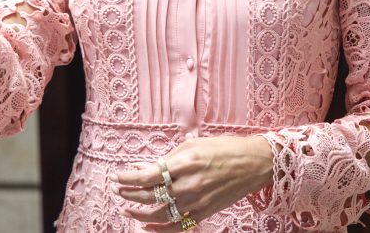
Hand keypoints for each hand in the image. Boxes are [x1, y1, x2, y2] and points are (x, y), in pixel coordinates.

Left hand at [110, 135, 272, 229]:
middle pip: (150, 195)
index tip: (116, 176)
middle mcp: (190, 184)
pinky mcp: (204, 213)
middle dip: (128, 193)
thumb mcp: (193, 145)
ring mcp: (197, 201)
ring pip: (159, 214)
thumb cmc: (224, 149)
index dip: (128, 178)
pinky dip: (159, 229)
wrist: (253, 163)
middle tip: (117, 188)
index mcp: (186, 162)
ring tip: (126, 206)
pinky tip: (146, 225)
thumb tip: (145, 167)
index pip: (148, 175)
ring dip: (138, 212)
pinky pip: (177, 226)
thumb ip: (169, 158)